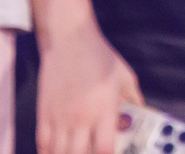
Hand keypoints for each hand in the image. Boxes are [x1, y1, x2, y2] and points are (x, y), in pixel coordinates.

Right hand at [36, 25, 141, 153]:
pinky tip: (55, 153)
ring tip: (76, 151)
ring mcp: (60, 118)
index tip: (112, 153)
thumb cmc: (100, 58)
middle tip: (92, 152)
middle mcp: (80, 118)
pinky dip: (48, 153)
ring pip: (58, 153)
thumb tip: (142, 116)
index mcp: (104, 109)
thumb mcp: (125, 77)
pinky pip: (42, 144)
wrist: (69, 41)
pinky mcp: (43, 114)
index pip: (105, 148)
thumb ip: (134, 100)